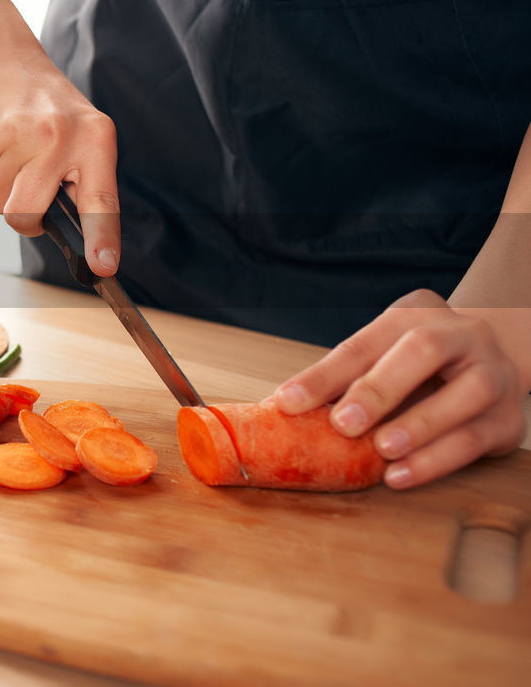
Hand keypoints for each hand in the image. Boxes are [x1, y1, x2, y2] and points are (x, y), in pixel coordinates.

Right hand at [0, 42, 120, 276]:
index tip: (103, 267)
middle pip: (27, 213)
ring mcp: (17, 135)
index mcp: (94, 138)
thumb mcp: (80, 130)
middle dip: (22, 216)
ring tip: (10, 149)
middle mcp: (59, 136)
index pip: (100, 199)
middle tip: (25, 191)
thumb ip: (82, 180)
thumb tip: (83, 241)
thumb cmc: (43, 103)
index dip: (102, 237)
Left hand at [268, 289, 527, 488]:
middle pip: (423, 350)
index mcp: (416, 315)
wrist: (494, 364)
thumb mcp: (380, 358)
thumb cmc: (417, 365)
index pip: (363, 343)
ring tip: (381, 450)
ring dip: (419, 425)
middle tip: (344, 424)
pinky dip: (437, 460)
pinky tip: (402, 474)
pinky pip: (476, 439)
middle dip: (379, 388)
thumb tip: (281, 409)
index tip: (287, 403)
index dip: (323, 375)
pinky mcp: (509, 417)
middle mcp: (461, 335)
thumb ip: (340, 380)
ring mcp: (493, 373)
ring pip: (465, 393)